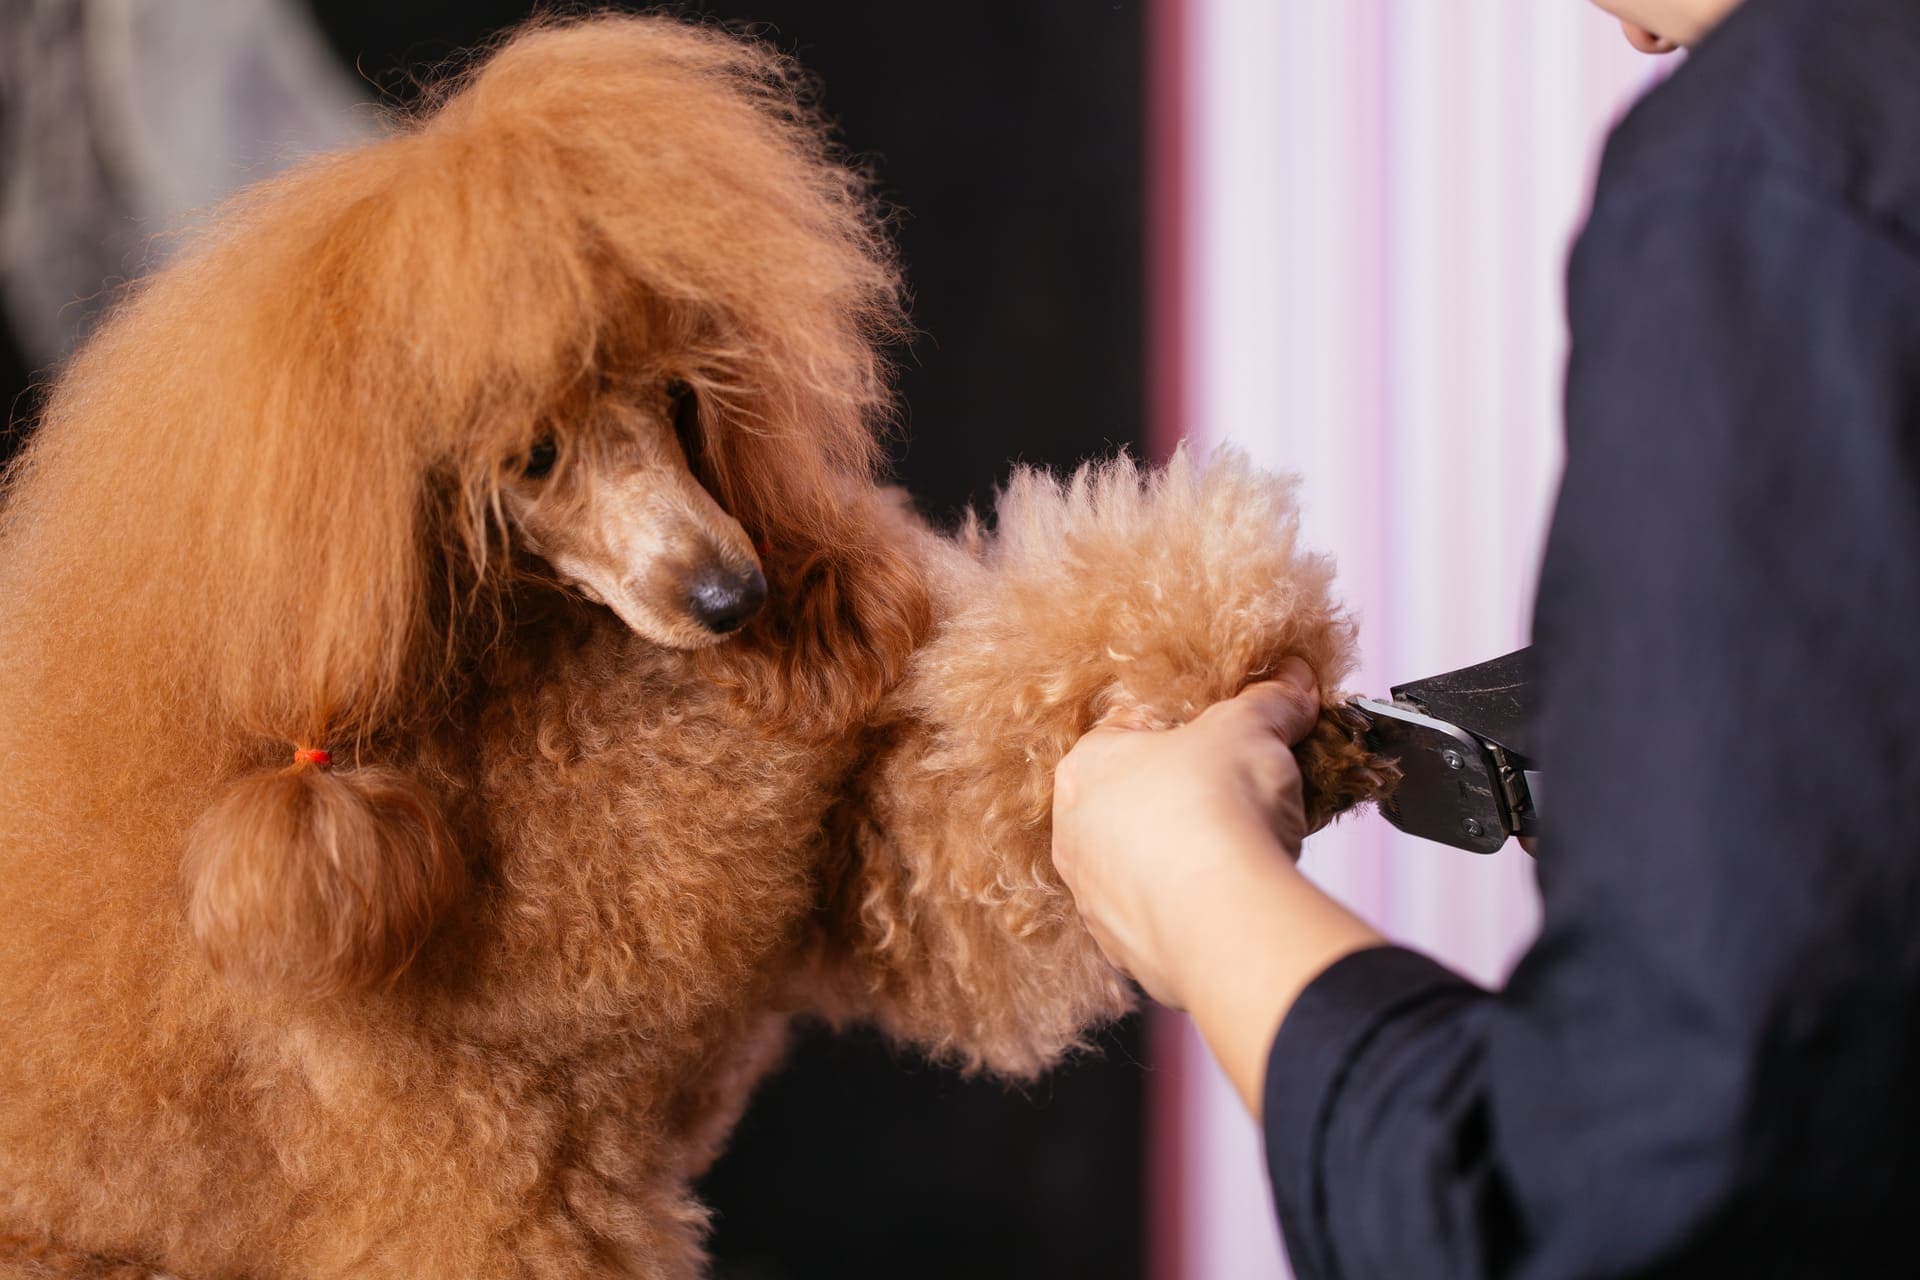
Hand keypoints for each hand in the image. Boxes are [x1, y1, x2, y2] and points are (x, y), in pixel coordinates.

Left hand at [1052, 658, 1386, 1116]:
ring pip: (1146, 866)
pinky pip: (1164, 920)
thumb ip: (1269, 701)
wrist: (1223, 915)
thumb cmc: (1217, 805)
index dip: (1188, 731)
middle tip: (1242, 797)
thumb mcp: (1250, 727)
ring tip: (1247, 853)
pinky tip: (1236, 901)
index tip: (1230, 741)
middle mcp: (1074, 835)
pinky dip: (1197, 909)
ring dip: (1189, 859)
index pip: (1131, 733)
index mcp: (1086, 767)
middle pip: (1136, 803)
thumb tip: (1292, 681)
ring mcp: (1095, 900)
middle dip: (1188, 798)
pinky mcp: (1127, 952)